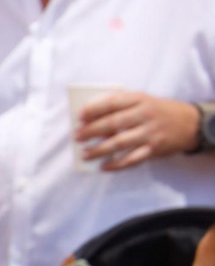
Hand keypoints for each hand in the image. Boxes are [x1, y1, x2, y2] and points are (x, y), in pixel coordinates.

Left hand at [75, 92, 201, 170]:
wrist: (190, 123)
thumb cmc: (156, 111)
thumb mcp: (143, 101)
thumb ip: (120, 106)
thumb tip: (89, 118)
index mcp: (140, 99)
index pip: (113, 102)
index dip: (94, 109)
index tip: (79, 116)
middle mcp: (145, 115)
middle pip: (113, 123)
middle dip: (91, 131)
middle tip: (77, 137)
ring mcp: (150, 133)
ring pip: (120, 143)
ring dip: (99, 150)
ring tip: (84, 155)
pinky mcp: (153, 149)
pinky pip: (131, 159)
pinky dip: (116, 164)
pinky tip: (103, 166)